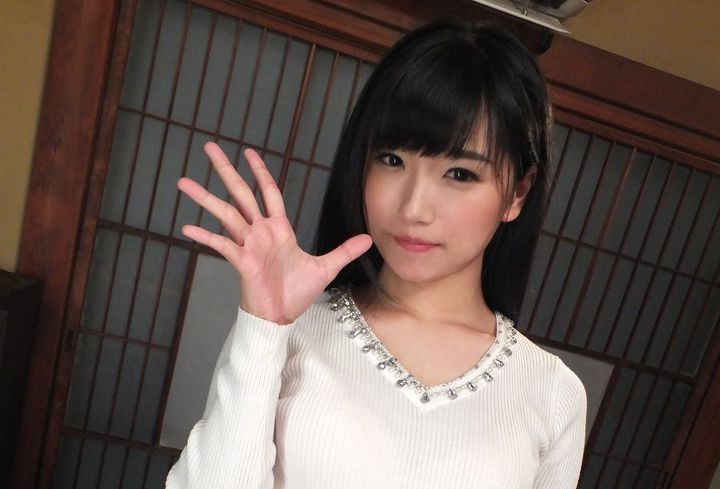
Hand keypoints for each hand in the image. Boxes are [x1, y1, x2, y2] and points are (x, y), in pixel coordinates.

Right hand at [177, 142, 371, 324]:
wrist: (282, 317)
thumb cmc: (297, 293)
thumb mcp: (326, 267)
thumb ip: (344, 250)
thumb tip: (367, 239)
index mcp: (279, 228)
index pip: (268, 192)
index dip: (260, 172)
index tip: (249, 152)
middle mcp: (260, 231)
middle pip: (241, 193)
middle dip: (226, 170)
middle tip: (209, 148)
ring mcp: (247, 245)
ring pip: (225, 214)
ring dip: (205, 198)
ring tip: (183, 182)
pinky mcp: (241, 261)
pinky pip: (221, 245)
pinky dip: (205, 237)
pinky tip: (187, 228)